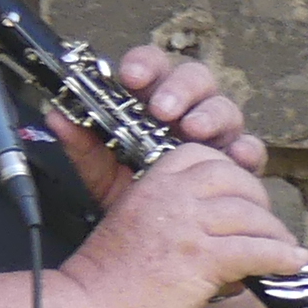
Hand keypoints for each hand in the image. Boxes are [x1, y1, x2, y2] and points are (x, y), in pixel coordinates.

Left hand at [53, 45, 268, 205]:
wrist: (159, 242)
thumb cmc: (134, 195)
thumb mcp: (101, 172)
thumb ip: (82, 144)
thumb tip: (56, 116)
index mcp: (151, 103)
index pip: (152, 67)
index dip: (144, 65)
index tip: (130, 77)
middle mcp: (187, 111)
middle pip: (195, 77)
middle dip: (179, 88)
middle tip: (163, 108)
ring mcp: (217, 134)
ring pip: (224, 107)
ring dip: (210, 114)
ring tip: (193, 129)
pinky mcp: (240, 162)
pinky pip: (251, 148)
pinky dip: (245, 150)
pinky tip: (234, 158)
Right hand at [58, 142, 306, 307]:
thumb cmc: (104, 283)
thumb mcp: (131, 230)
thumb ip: (168, 221)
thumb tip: (212, 238)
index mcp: (149, 186)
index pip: (199, 156)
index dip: (226, 172)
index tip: (238, 195)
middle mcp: (169, 197)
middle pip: (232, 177)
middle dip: (256, 199)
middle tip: (265, 224)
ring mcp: (187, 226)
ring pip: (250, 213)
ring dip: (274, 233)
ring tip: (286, 249)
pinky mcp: (202, 259)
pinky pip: (256, 250)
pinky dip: (281, 257)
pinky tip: (293, 263)